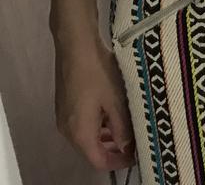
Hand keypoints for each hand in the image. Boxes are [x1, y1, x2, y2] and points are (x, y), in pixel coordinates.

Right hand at [54, 37, 135, 170]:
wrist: (76, 45)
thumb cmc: (98, 72)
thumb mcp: (116, 100)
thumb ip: (122, 127)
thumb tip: (126, 147)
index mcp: (80, 133)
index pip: (98, 161)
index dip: (119, 162)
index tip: (137, 155)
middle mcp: (67, 130)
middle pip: (91, 150)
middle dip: (114, 149)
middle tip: (136, 140)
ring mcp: (64, 117)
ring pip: (88, 136)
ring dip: (107, 135)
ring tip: (129, 126)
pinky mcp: (65, 104)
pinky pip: (83, 123)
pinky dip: (99, 124)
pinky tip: (114, 112)